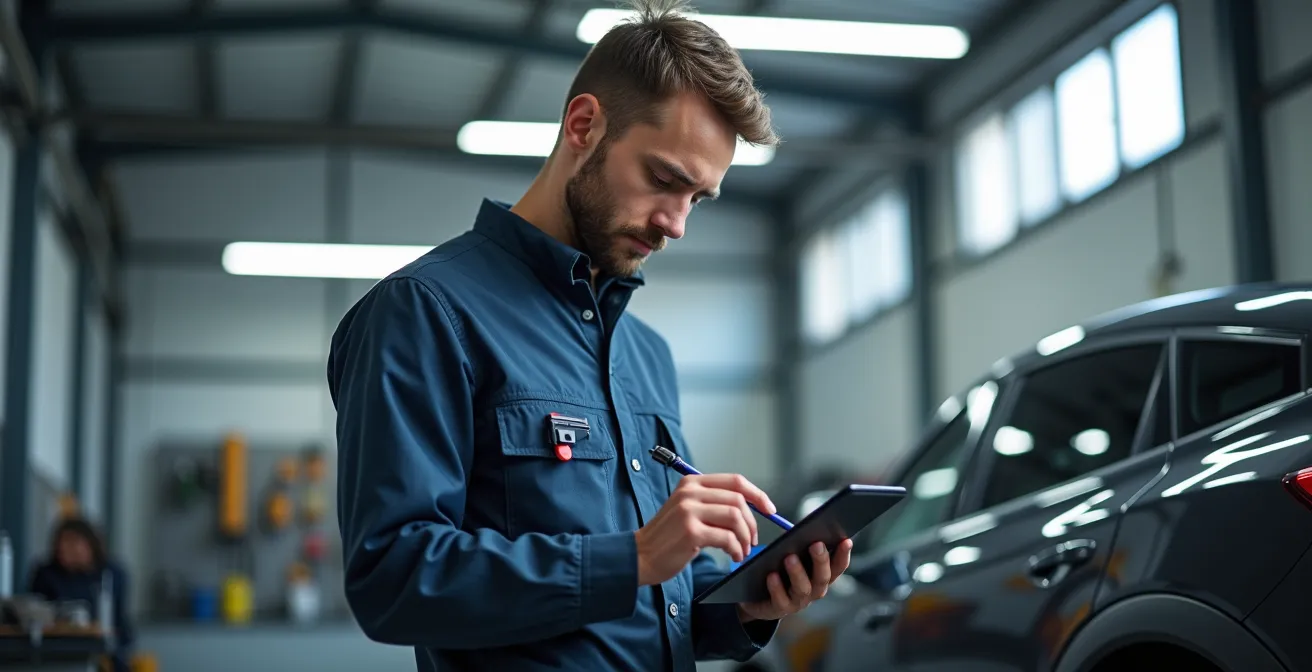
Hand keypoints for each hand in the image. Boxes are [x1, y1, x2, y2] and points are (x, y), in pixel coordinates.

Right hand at [634, 473, 776, 585]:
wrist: (640, 556)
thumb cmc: (667, 537)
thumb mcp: (687, 510)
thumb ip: (713, 504)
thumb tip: (751, 509)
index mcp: (691, 483)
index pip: (735, 481)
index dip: (757, 494)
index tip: (770, 510)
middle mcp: (690, 492)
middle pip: (738, 500)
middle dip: (752, 523)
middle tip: (753, 539)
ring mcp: (689, 511)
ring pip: (736, 518)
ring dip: (746, 538)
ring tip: (742, 550)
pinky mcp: (691, 531)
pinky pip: (728, 538)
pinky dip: (737, 549)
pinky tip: (733, 556)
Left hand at [736, 538, 853, 622]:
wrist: (761, 598)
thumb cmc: (782, 570)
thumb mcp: (794, 557)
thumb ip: (802, 546)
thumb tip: (805, 529)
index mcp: (822, 576)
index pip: (838, 566)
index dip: (843, 555)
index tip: (846, 540)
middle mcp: (814, 590)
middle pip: (822, 577)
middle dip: (821, 560)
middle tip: (816, 544)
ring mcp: (799, 601)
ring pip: (803, 588)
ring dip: (798, 573)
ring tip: (790, 557)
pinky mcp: (780, 609)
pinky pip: (781, 600)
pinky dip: (777, 588)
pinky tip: (771, 575)